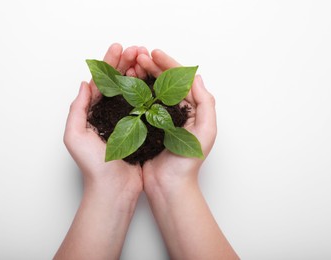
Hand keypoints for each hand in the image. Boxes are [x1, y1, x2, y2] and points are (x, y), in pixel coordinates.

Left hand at [64, 43, 143, 195]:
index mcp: (92, 113)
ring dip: (137, 73)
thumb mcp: (75, 136)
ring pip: (132, 90)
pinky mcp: (140, 129)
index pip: (101, 81)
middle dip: (125, 63)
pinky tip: (154, 80)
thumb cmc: (93, 166)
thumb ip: (77, 109)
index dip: (109, 63)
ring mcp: (126, 121)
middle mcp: (109, 114)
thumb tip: (85, 83)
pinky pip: (144, 105)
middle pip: (117, 82)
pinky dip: (148, 91)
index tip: (118, 48)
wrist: (114, 189)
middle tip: (136, 49)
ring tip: (145, 59)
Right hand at [136, 50, 237, 259]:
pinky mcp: (145, 126)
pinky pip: (139, 103)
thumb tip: (197, 78)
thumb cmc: (188, 163)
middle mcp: (175, 110)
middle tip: (138, 55)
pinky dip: (132, 91)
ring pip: (150, 89)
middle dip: (152, 65)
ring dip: (141, 74)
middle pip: (164, 81)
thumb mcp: (205, 132)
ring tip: (130, 64)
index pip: (180, 79)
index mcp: (191, 108)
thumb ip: (205, 104)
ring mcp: (159, 117)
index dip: (168, 63)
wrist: (169, 186)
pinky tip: (125, 83)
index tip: (154, 53)